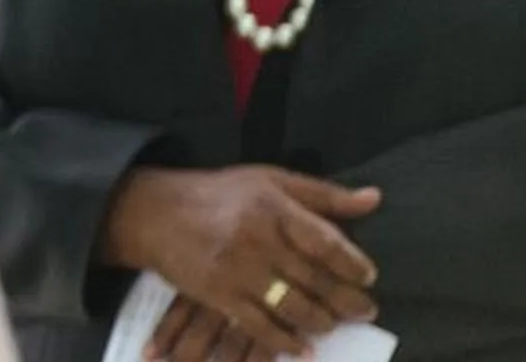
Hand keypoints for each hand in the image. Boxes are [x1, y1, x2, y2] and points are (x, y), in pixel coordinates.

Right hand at [100, 167, 381, 359]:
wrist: (151, 211)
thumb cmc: (217, 193)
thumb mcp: (268, 179)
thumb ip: (322, 193)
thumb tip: (374, 199)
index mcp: (272, 206)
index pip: (326, 242)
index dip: (354, 265)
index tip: (369, 277)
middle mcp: (256, 238)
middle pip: (316, 280)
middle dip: (348, 302)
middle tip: (365, 311)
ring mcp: (236, 269)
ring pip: (294, 308)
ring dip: (322, 322)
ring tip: (333, 323)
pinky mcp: (218, 294)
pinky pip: (262, 327)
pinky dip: (287, 342)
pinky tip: (304, 347)